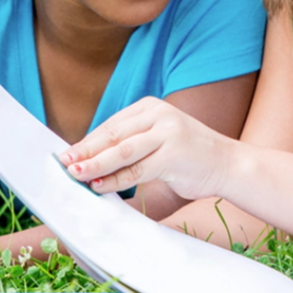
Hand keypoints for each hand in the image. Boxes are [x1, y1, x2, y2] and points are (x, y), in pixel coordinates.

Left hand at [60, 97, 238, 198]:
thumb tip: (91, 157)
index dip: (87, 140)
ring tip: (75, 174)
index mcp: (152, 106)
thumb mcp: (159, 140)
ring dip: (95, 164)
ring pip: (122, 151)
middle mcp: (159, 115)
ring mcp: (168, 133)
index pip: (112, 124)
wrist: (229, 165)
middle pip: (113, 135)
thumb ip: (131, 143)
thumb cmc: (190, 156)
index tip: (67, 154)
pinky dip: (115, 180)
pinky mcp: (174, 154)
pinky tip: (99, 186)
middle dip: (85, 151)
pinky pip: (137, 170)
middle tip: (63, 163)